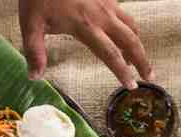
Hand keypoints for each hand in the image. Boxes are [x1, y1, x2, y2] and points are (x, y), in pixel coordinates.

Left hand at [19, 0, 151, 88]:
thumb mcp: (31, 23)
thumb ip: (35, 51)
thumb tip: (34, 77)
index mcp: (86, 26)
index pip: (110, 54)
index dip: (122, 72)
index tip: (132, 85)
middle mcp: (102, 16)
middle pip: (130, 41)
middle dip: (142, 60)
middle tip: (150, 77)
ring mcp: (107, 3)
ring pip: (131, 26)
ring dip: (137, 44)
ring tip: (137, 59)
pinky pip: (124, 13)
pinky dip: (128, 27)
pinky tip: (123, 34)